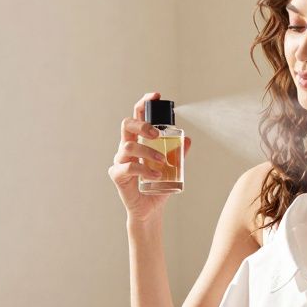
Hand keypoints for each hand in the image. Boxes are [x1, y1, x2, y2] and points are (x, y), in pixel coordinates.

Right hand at [108, 91, 191, 222]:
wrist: (150, 210)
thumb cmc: (157, 186)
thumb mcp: (172, 167)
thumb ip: (178, 153)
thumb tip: (189, 140)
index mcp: (138, 141)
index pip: (138, 116)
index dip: (144, 104)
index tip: (156, 96)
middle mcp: (126, 148)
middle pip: (127, 125)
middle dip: (142, 123)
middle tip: (156, 133)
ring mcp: (120, 161)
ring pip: (128, 146)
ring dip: (148, 151)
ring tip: (162, 162)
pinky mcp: (118, 175)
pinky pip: (128, 167)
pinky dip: (144, 170)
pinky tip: (156, 175)